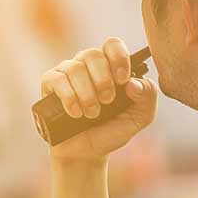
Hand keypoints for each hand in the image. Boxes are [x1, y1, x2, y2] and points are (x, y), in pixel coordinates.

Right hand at [39, 38, 156, 160]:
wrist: (85, 153)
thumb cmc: (111, 131)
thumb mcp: (139, 117)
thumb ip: (148, 97)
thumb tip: (132, 82)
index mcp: (109, 66)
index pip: (112, 45)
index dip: (118, 58)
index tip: (122, 80)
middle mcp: (87, 65)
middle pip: (93, 54)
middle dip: (103, 80)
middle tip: (107, 102)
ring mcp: (66, 73)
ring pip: (75, 68)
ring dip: (87, 93)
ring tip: (92, 114)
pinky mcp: (49, 85)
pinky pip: (57, 79)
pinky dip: (69, 97)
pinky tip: (76, 113)